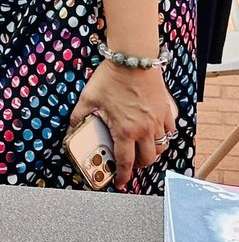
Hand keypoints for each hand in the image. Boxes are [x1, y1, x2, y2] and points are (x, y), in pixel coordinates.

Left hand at [68, 63, 178, 187]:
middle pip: (148, 159)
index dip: (123, 176)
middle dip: (139, 165)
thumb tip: (71, 130)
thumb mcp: (88, 99)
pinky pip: (170, 130)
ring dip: (153, 151)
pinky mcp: (167, 110)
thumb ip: (79, 118)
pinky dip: (164, 135)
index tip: (120, 182)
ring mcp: (158, 120)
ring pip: (162, 147)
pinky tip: (154, 130)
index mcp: (125, 130)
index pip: (125, 161)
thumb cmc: (111, 78)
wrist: (133, 59)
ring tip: (142, 147)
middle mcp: (145, 130)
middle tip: (130, 162)